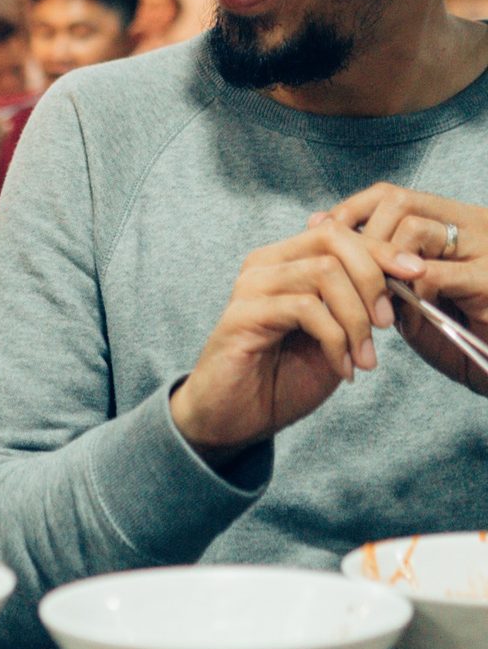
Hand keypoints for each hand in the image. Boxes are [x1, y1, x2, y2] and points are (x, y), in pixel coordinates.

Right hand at [170, 220, 425, 463]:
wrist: (234, 417)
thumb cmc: (283, 376)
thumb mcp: (335, 336)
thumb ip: (357, 302)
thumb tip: (400, 274)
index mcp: (285, 261)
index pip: (337, 231)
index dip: (381, 248)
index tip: (415, 275)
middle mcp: (265, 264)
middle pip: (331, 240)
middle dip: (372, 278)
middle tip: (387, 324)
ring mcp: (251, 287)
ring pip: (324, 272)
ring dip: (357, 319)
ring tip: (365, 359)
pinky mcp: (243, 314)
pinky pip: (305, 308)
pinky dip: (336, 340)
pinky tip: (342, 369)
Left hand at [324, 182, 487, 393]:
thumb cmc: (455, 329)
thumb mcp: (410, 293)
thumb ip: (378, 267)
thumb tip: (325, 238)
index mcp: (452, 221)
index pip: (390, 195)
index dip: (350, 212)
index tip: (321, 237)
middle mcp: (471, 223)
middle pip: (397, 202)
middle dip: (361, 237)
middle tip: (345, 272)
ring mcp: (485, 248)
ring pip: (413, 229)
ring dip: (382, 264)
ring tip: (378, 299)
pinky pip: (432, 273)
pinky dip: (409, 294)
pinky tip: (408, 318)